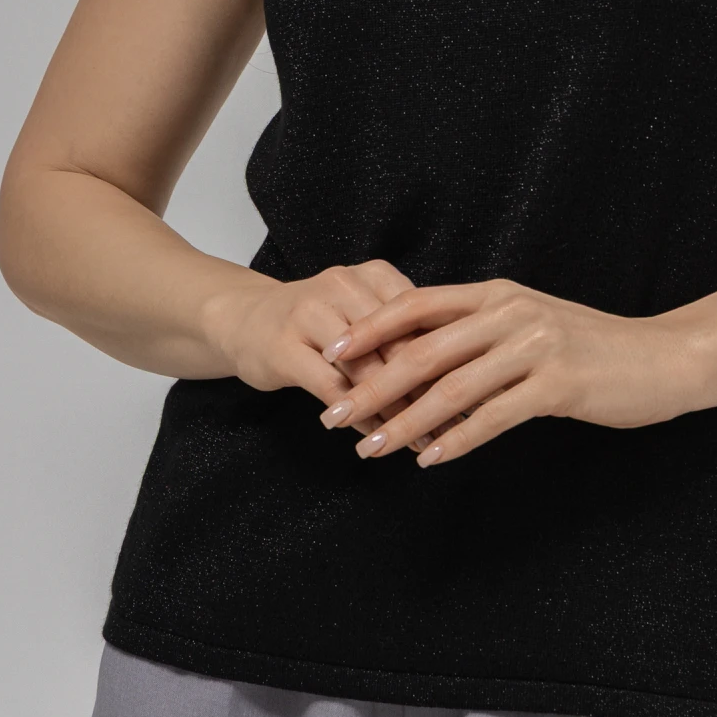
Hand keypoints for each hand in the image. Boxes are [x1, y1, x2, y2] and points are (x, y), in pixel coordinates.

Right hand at [204, 260, 438, 450]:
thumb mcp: (363, 314)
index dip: (449, 361)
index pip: (421, 320)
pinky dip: (357, 416)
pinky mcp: (283, 348)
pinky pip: (331, 388)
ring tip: (418, 442)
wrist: (244, 319)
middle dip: (428, 391)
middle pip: (397, 344)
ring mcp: (309, 314)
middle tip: (453, 429)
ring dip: (395, 411)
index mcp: (373, 275)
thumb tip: (461, 376)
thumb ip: (404, 335)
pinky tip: (374, 436)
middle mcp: (343, 286)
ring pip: (366, 368)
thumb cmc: (318, 323)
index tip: (472, 398)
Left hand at [314, 278, 686, 465]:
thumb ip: (481, 331)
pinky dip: (456, 439)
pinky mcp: (557, 384)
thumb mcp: (531, 323)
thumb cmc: (592, 346)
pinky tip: (430, 459)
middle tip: (333, 416)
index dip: (369, 328)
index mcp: (498, 294)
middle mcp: (510, 313)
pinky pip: (493, 416)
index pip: (416, 304)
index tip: (330, 355)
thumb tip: (421, 352)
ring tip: (370, 447)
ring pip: (451, 388)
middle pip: (422, 350)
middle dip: (371, 386)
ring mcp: (534, 346)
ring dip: (405, 421)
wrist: (662, 357)